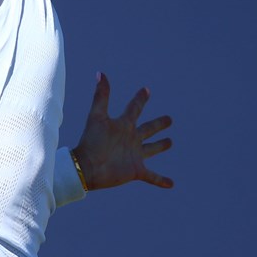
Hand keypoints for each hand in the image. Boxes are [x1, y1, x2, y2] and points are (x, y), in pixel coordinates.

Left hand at [73, 73, 173, 190]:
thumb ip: (101, 95)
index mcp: (123, 124)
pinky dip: (161, 180)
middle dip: (158, 124)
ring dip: (161, 146)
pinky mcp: (135, 170)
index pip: (134, 108)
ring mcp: (134, 155)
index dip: (140, 99)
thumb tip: (101, 73)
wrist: (86, 167)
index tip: (146, 90)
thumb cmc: (90, 141)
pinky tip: (171, 184)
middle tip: (169, 119)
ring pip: (151, 149)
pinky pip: (152, 176)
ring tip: (170, 142)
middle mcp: (131, 138)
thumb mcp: (97, 116)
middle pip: (148, 129)